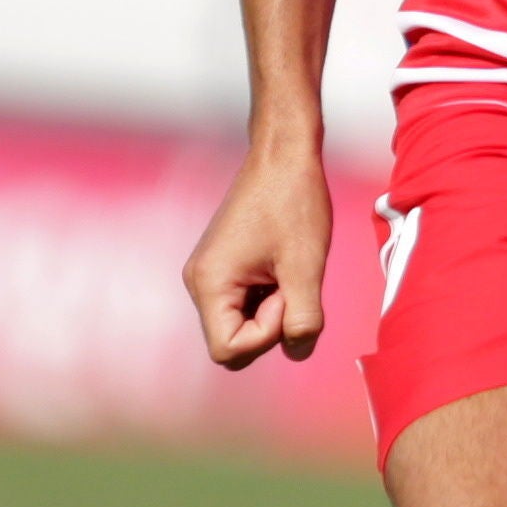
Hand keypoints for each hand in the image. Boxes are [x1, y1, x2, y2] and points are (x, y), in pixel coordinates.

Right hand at [184, 140, 334, 368]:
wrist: (283, 156)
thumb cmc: (294, 204)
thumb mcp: (306, 266)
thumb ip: (304, 317)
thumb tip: (298, 351)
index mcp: (209, 285)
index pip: (228, 350)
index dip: (267, 335)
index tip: (287, 294)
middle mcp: (200, 283)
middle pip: (234, 341)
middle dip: (272, 323)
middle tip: (291, 280)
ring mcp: (210, 275)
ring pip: (243, 322)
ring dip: (274, 308)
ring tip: (289, 268)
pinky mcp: (225, 267)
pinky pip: (246, 302)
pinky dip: (270, 295)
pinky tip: (285, 266)